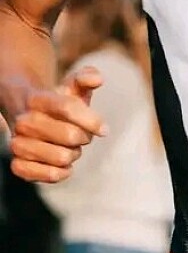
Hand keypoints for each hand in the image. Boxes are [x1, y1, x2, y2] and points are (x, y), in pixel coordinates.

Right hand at [9, 67, 105, 182]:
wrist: (30, 117)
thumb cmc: (60, 102)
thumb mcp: (72, 86)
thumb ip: (87, 76)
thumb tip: (98, 79)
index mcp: (37, 99)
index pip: (68, 108)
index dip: (92, 120)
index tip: (105, 130)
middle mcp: (23, 121)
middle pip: (70, 136)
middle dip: (84, 138)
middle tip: (81, 136)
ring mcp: (17, 144)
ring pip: (61, 158)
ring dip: (73, 155)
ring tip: (68, 147)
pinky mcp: (17, 165)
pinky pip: (48, 176)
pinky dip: (61, 173)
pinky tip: (62, 165)